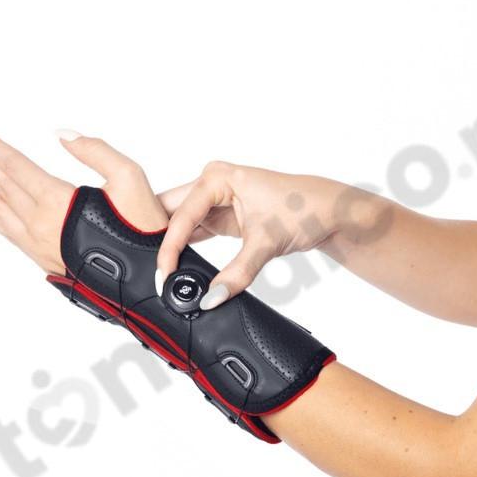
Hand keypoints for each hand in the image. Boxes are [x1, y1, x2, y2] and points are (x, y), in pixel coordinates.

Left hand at [0, 129, 167, 273]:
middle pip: (2, 186)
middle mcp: (41, 224)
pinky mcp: (45, 259)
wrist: (147, 279)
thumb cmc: (142, 230)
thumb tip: (62, 135)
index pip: (17, 167)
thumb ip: (95, 150)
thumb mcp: (130, 177)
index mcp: (58, 201)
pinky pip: (8, 234)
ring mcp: (39, 244)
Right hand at [156, 161, 348, 309]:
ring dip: (169, 246)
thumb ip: (237, 274)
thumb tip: (211, 298)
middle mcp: (211, 184)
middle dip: (156, 240)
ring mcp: (213, 200)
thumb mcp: (266, 244)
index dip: (168, 248)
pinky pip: (191, 232)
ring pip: (177, 222)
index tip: (164, 275)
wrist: (325, 212)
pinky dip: (184, 249)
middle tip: (151, 271)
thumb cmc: (302, 210)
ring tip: (161, 273)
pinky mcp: (218, 216)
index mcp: (217, 178)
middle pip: (169, 211)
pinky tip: (177, 267)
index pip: (180, 216)